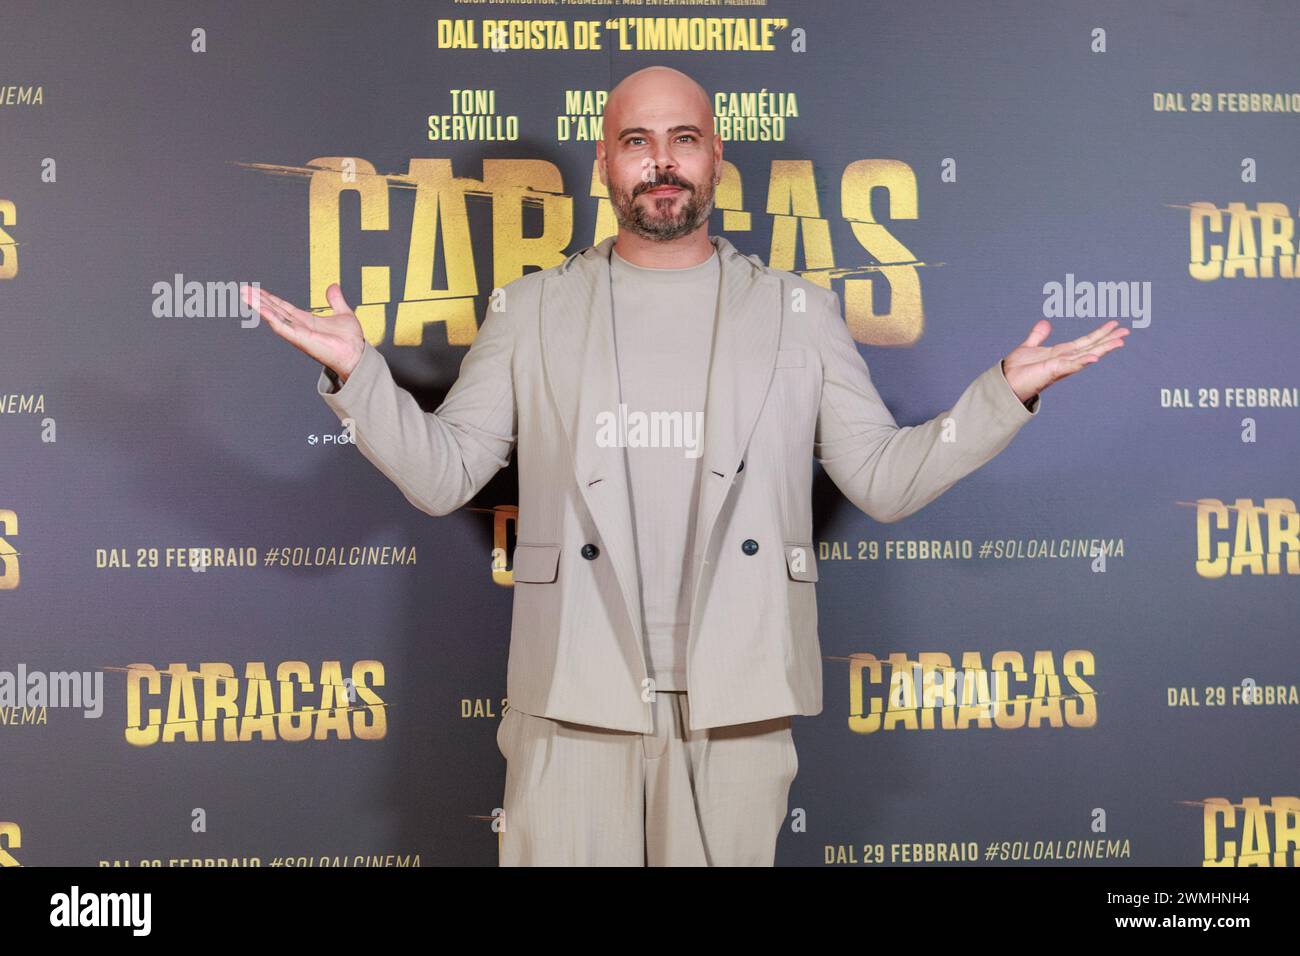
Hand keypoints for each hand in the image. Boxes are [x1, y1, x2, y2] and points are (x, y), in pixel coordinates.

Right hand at [241, 282, 364, 381]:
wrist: (357, 354)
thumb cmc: (350, 341)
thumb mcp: (343, 313)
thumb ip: (336, 300)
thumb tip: (333, 286)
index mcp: (306, 321)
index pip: (284, 307)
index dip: (271, 298)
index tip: (258, 290)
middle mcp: (299, 327)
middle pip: (274, 310)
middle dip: (259, 299)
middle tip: (244, 289)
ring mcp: (298, 333)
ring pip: (274, 316)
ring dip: (259, 306)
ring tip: (245, 295)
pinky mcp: (300, 339)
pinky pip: (282, 327)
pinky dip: (271, 317)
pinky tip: (260, 308)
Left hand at [1002, 319, 1128, 403]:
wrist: (1004, 383)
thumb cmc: (1016, 369)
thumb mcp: (1028, 347)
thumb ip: (1037, 336)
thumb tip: (1045, 323)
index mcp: (1060, 354)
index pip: (1084, 341)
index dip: (1099, 333)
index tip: (1114, 324)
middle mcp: (1064, 360)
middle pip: (1090, 347)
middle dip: (1108, 339)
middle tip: (1126, 331)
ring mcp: (1060, 366)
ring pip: (1086, 355)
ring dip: (1103, 349)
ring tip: (1120, 341)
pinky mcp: (1053, 371)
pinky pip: (1070, 365)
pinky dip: (1083, 361)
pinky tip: (1095, 358)